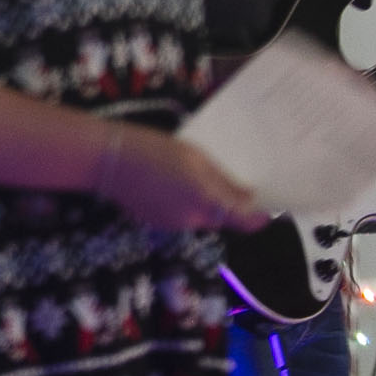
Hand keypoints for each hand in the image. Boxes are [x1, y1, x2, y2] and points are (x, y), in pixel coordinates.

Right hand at [92, 123, 269, 231]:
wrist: (109, 160)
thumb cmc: (156, 149)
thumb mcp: (197, 158)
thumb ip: (225, 182)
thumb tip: (249, 197)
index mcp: (206, 201)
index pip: (244, 221)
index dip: (259, 218)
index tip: (267, 208)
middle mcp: (192, 221)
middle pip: (221, 218)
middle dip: (227, 205)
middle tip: (222, 179)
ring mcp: (173, 225)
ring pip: (200, 218)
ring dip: (204, 204)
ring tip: (189, 177)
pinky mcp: (156, 224)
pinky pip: (181, 217)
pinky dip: (183, 206)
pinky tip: (169, 185)